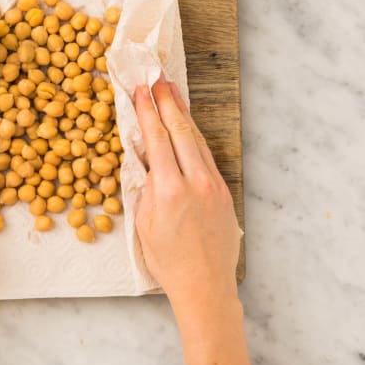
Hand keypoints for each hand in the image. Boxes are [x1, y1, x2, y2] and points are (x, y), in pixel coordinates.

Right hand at [134, 77, 240, 309]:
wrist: (205, 285)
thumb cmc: (167, 261)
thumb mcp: (143, 223)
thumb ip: (145, 187)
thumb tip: (145, 160)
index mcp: (168, 190)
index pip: (157, 139)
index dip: (148, 111)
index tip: (141, 90)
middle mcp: (195, 182)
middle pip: (181, 131)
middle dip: (168, 101)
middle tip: (159, 78)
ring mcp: (213, 186)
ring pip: (198, 140)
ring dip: (184, 115)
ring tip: (173, 93)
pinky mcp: (224, 192)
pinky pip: (207, 157)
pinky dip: (195, 137)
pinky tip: (189, 128)